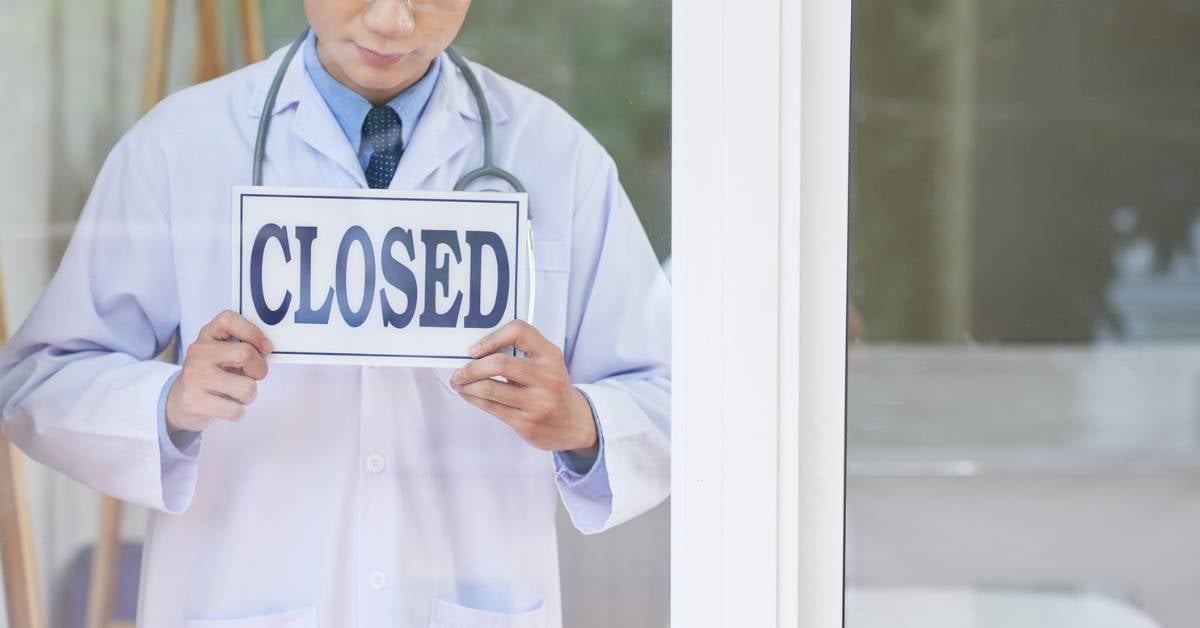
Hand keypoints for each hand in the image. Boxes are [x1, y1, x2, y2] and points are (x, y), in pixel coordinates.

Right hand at [166, 310, 272, 432]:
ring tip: (235, 394)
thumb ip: (243, 346)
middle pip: (246, 354)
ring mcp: (194, 377)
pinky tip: (225, 406)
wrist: (180, 402)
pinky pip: (236, 410)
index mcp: (207, 335)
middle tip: (253, 377)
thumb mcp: (224, 353)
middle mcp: (198, 352)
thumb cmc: (212, 375)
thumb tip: (267, 349)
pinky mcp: (194, 402)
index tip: (266, 348)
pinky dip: (237, 412)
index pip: (229, 319)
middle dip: (259, 370)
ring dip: (249, 395)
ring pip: (246, 387)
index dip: (254, 332)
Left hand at [451, 320, 596, 453]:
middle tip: (460, 370)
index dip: (492, 338)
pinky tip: (469, 395)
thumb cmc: (552, 388)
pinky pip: (491, 408)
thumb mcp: (547, 362)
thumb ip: (520, 351)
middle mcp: (547, 377)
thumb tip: (476, 350)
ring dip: (467, 385)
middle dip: (472, 367)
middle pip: (500, 364)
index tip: (475, 349)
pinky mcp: (527, 422)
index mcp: (550, 355)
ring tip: (459, 382)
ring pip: (490, 389)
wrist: (574, 424)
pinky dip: (473, 399)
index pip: (519, 332)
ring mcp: (538, 402)